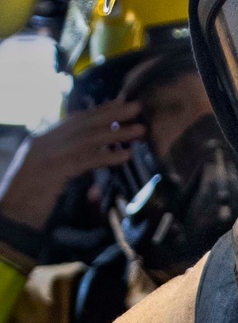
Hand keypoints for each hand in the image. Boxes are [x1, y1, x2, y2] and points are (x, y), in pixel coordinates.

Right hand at [0, 100, 143, 230]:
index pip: (73, 121)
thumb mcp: (45, 177)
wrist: (9, 219)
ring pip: (88, 139)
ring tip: (140, 130)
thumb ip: (64, 165)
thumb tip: (87, 161)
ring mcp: (48, 156)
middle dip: (111, 113)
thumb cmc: (25, 203)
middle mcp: (43, 143)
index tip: (119, 103)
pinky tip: (126, 155)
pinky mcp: (54, 172)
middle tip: (136, 106)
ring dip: (117, 133)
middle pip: (83, 123)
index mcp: (40, 142)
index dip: (98, 112)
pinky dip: (108, 156)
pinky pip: (86, 160)